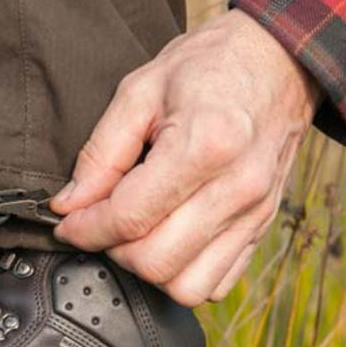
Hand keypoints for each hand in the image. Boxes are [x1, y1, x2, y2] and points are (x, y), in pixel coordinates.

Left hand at [51, 9, 320, 306]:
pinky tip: (166, 238)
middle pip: (156, 262)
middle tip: (98, 224)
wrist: (279, 60)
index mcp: (204, 146)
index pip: (129, 217)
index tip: (66, 222)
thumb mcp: (139, 91)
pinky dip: (182, 274)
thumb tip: (69, 205)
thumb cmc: (208, 67)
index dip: (85, 228)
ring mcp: (256, 213)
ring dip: (148, 269)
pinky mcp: (262, 227)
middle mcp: (236, 188)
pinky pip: (217, 283)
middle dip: (113, 250)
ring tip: (133, 233)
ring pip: (187, 286)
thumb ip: (100, 153)